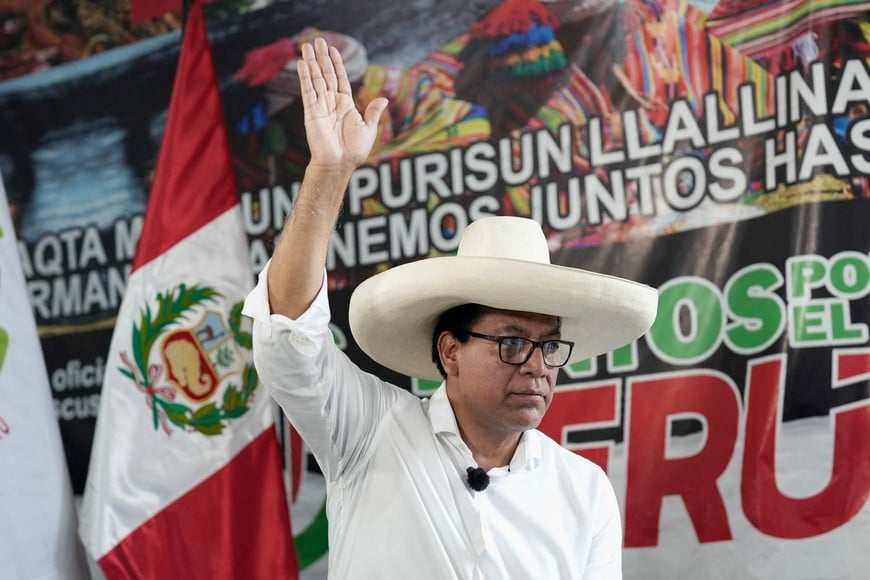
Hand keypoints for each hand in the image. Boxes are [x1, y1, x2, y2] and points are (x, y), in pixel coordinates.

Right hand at [298, 37, 387, 172]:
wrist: (340, 164)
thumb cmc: (354, 150)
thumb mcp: (368, 128)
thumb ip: (372, 112)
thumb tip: (383, 98)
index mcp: (345, 105)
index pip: (339, 79)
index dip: (336, 64)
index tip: (332, 49)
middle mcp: (331, 103)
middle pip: (325, 75)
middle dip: (321, 57)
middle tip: (317, 40)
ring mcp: (320, 106)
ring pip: (315, 79)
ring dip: (311, 62)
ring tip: (306, 45)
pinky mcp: (311, 112)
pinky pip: (307, 91)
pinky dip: (304, 77)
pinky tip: (302, 63)